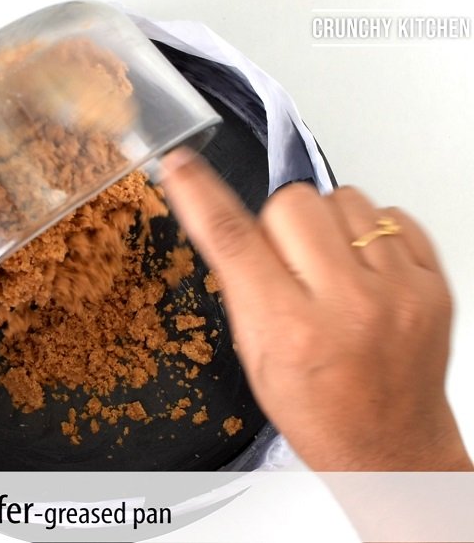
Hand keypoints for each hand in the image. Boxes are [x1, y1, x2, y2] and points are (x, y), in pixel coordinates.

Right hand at [162, 148, 471, 470]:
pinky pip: (390, 214)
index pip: (232, 238)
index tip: (180, 166)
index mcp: (288, 328)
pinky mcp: (432, 283)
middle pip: (291, 202)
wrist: (387, 446)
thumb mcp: (255, 355)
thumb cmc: (318, 410)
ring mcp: (396, 291)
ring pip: (342, 198)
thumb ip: (244, 286)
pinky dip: (369, 233)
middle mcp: (346, 305)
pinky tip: (363, 271)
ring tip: (330, 269)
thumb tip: (224, 220)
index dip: (198, 193)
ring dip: (325, 224)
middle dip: (278, 222)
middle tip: (287, 262)